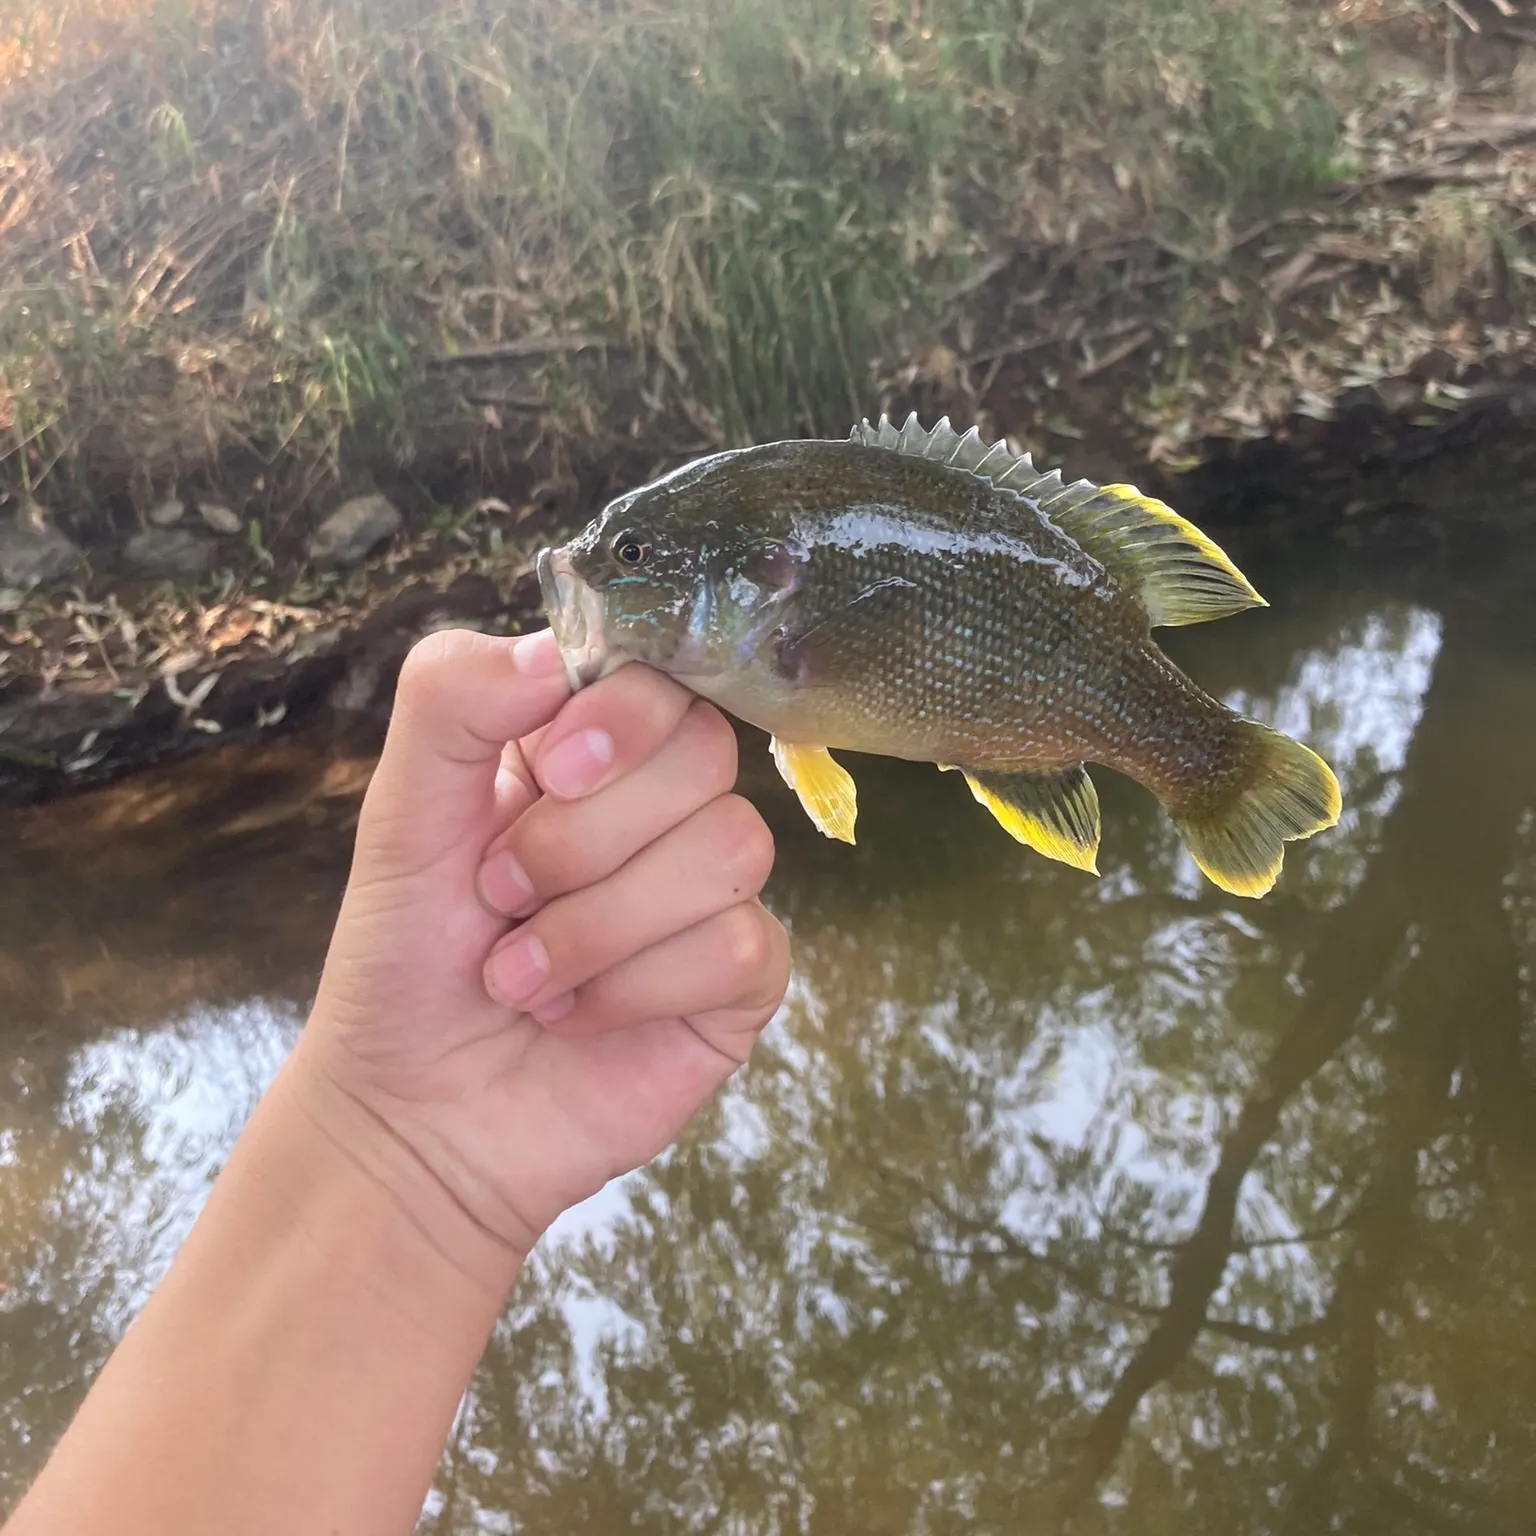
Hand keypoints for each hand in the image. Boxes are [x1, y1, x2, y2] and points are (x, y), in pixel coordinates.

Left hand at [295, 627, 788, 1285]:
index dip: (620, 715)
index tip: (547, 771)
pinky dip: (635, 987)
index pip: (663, 675)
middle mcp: (663, 809)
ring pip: (731, 848)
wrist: (415, 1113)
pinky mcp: (738, 981)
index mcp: (591, 751)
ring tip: (523, 976)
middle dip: (583, 838)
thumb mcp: (401, 812)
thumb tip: (552, 653)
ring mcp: (709, 895)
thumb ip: (453, 702)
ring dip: (598, 925)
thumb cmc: (406, 958)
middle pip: (706, 753)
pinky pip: (740, 946)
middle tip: (501, 895)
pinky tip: (577, 1017)